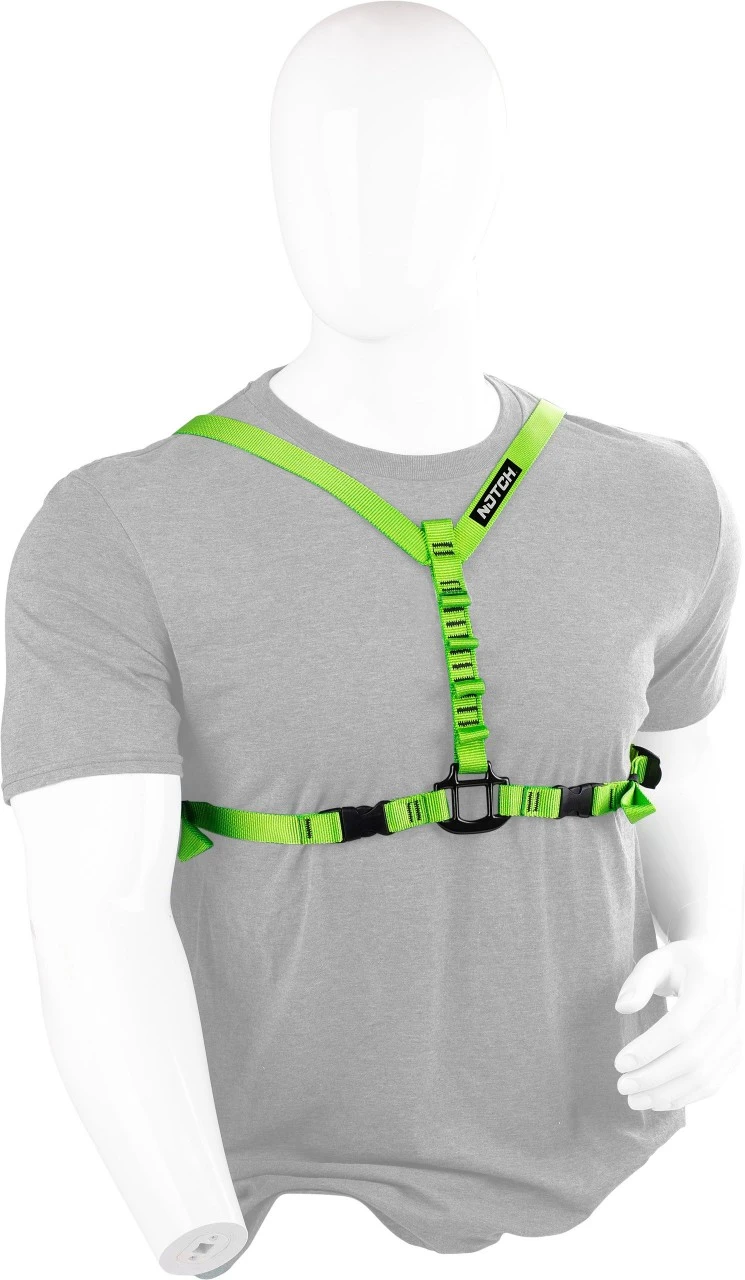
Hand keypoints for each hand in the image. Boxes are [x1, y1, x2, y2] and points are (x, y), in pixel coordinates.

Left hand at [614, 939, 741, 1109]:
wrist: (716, 965)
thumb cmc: (680, 963)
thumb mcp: (657, 959)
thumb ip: (638, 980)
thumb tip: (623, 1007)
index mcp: (709, 985)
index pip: (680, 1025)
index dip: (650, 1048)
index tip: (619, 1063)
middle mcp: (729, 1014)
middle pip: (691, 1057)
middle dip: (654, 1077)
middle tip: (622, 1086)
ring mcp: (736, 1037)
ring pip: (703, 1077)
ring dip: (666, 1094)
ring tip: (634, 1099)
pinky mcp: (735, 1054)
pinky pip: (712, 1084)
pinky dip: (684, 1097)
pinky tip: (657, 1100)